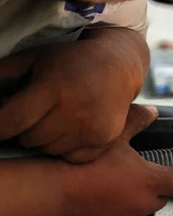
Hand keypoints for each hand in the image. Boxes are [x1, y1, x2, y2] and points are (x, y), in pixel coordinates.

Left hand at [0, 28, 148, 162]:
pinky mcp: (104, 139)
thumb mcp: (34, 58)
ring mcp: (92, 128)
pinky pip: (71, 157)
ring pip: (49, 150)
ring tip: (52, 121)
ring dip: (44, 140)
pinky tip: (69, 131)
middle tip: (29, 117)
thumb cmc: (71, 61)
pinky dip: (65, 148)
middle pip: (30, 139)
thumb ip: (4, 75)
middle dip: (23, 130)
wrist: (119, 66)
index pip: (13, 120)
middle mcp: (75, 111)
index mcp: (53, 88)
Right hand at [57, 105, 172, 215]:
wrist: (52, 191)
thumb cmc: (84, 161)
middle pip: (160, 197)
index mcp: (151, 180)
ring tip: (108, 185)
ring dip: (132, 201)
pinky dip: (114, 212)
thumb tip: (152, 111)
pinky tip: (95, 199)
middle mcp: (145, 203)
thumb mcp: (113, 136)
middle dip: (153, 189)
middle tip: (133, 175)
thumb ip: (135, 123)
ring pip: (139, 210)